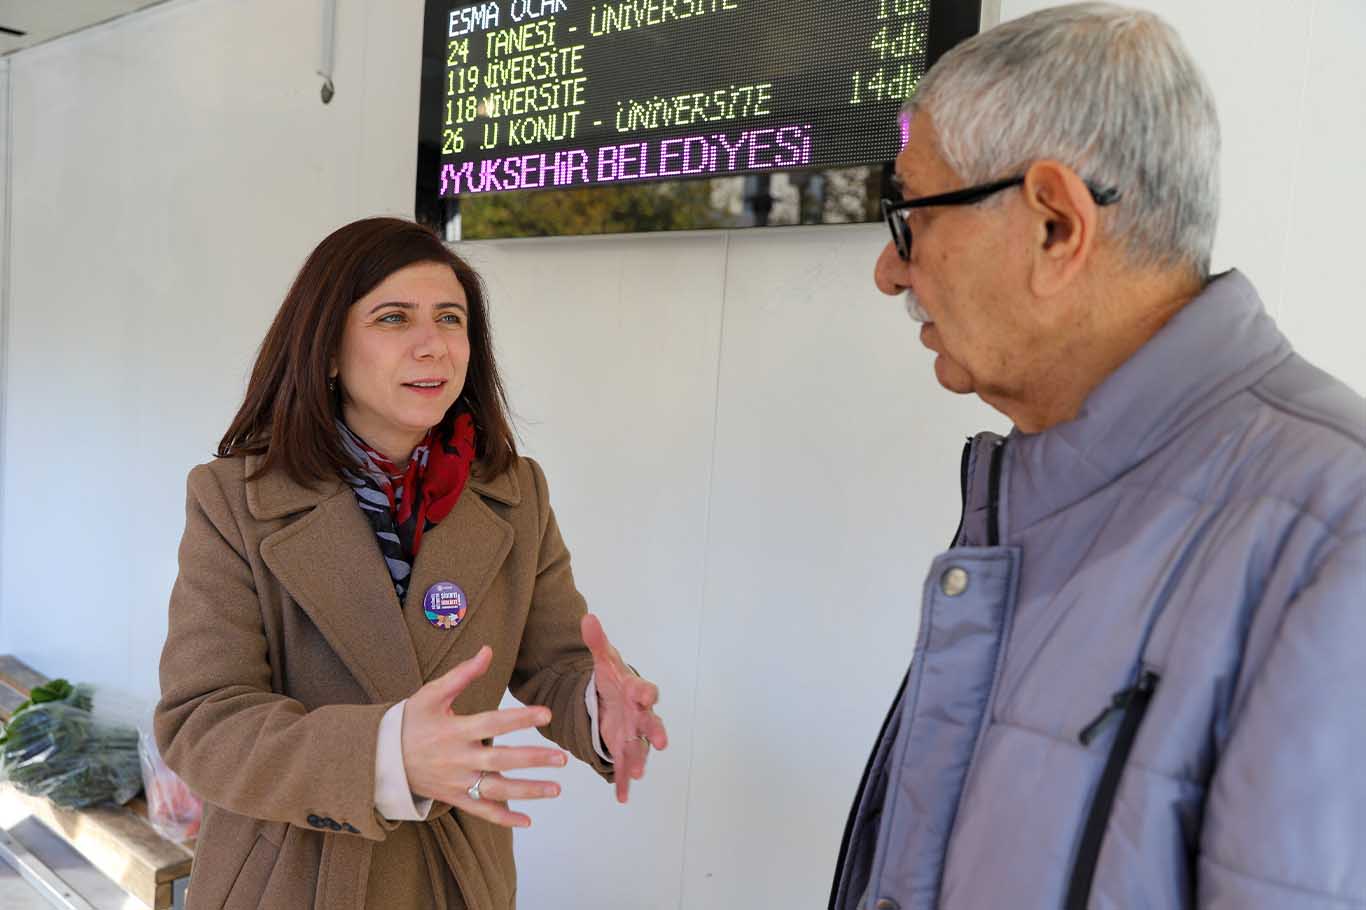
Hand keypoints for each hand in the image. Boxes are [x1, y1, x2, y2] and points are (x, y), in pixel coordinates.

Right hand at [400, 646, 567, 827]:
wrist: (382, 757)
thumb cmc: (411, 720)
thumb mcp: (432, 694)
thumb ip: (462, 674)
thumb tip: (488, 650)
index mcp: (455, 730)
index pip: (493, 723)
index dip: (520, 719)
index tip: (546, 714)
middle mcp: (458, 759)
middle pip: (501, 761)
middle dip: (533, 760)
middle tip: (563, 758)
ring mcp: (457, 782)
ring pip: (496, 790)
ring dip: (527, 792)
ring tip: (556, 789)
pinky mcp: (454, 798)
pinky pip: (481, 811)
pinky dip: (503, 819)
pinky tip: (527, 820)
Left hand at [582, 613, 668, 803]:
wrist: (613, 699)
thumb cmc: (613, 679)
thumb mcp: (603, 660)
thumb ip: (597, 642)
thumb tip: (587, 617)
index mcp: (636, 691)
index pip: (645, 690)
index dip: (646, 692)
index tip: (645, 694)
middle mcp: (640, 714)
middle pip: (652, 722)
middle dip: (656, 731)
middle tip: (661, 741)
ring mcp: (633, 734)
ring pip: (640, 748)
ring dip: (640, 759)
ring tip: (638, 772)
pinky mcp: (623, 750)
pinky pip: (623, 767)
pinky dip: (623, 783)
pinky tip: (622, 797)